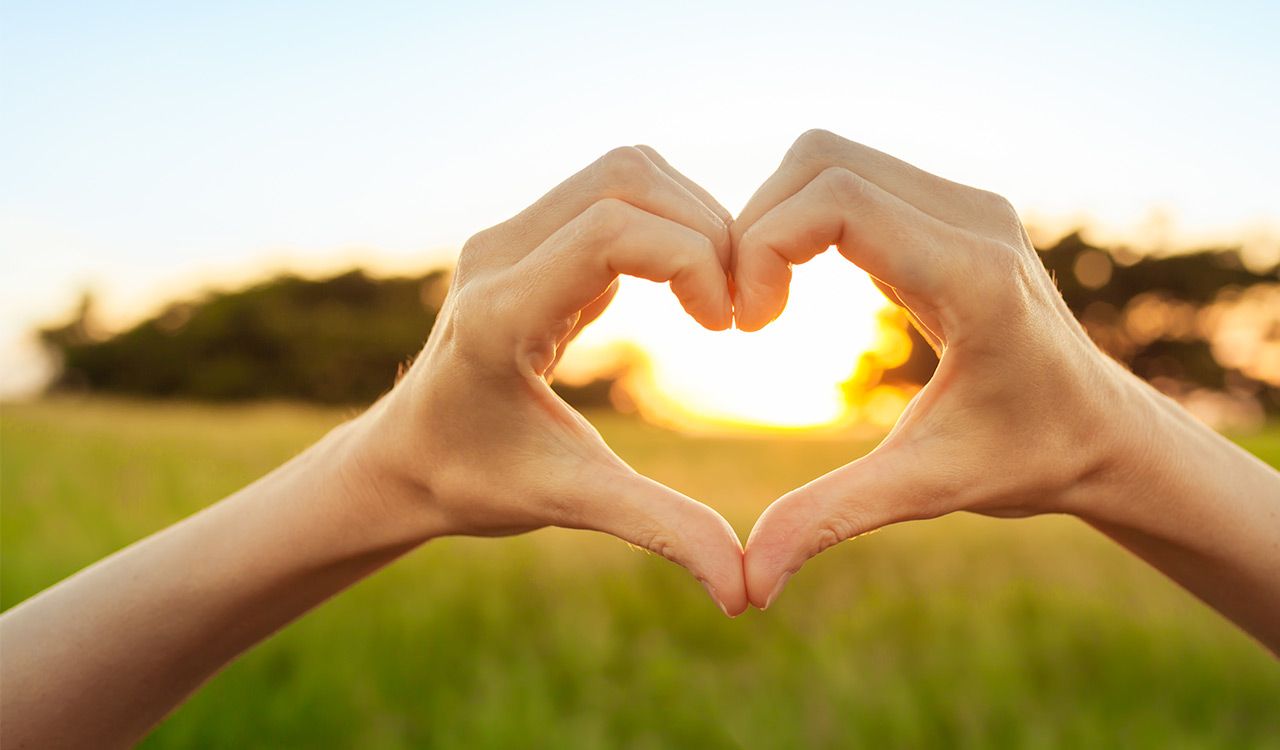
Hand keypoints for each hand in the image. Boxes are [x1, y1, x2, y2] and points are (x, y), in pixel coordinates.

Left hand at [361, 146, 748, 615]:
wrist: (405, 458)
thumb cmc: (475, 481)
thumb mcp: (570, 501)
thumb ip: (658, 530)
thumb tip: (745, 592)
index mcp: (501, 314)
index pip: (611, 231)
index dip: (692, 259)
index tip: (728, 323)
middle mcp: (496, 256)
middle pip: (626, 178)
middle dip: (704, 228)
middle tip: (736, 307)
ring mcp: (507, 239)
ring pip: (622, 173)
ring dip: (689, 218)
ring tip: (717, 296)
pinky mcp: (525, 238)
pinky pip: (611, 195)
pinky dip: (665, 225)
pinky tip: (683, 291)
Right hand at [732, 129, 1144, 607]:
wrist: (1102, 432)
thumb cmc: (1027, 459)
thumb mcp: (926, 488)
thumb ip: (832, 519)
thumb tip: (748, 584)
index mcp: (970, 276)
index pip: (837, 198)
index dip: (763, 246)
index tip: (749, 326)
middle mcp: (972, 218)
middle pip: (820, 159)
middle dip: (756, 226)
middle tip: (746, 314)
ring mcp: (966, 204)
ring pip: (829, 158)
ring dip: (776, 219)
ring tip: (765, 303)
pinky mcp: (952, 208)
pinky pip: (852, 177)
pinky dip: (804, 219)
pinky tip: (797, 285)